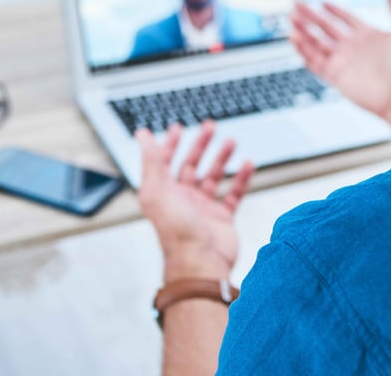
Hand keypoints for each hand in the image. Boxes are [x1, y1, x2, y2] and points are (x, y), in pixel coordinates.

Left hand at [137, 121, 254, 282]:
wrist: (200, 264)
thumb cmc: (176, 231)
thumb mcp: (157, 190)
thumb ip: (151, 160)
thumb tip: (143, 135)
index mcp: (164, 193)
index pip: (166, 162)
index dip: (171, 144)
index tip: (179, 128)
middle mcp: (182, 199)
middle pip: (191, 165)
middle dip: (200, 145)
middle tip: (210, 126)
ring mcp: (203, 209)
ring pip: (213, 177)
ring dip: (221, 158)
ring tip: (231, 141)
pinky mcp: (222, 219)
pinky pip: (233, 194)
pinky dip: (241, 179)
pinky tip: (247, 165)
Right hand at [290, 0, 390, 136]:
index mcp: (367, 36)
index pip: (346, 19)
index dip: (334, 10)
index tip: (323, 2)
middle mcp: (352, 48)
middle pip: (326, 29)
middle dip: (311, 17)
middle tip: (297, 5)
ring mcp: (343, 62)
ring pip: (317, 44)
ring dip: (304, 32)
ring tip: (292, 19)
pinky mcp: (336, 76)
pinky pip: (315, 62)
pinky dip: (304, 51)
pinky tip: (296, 39)